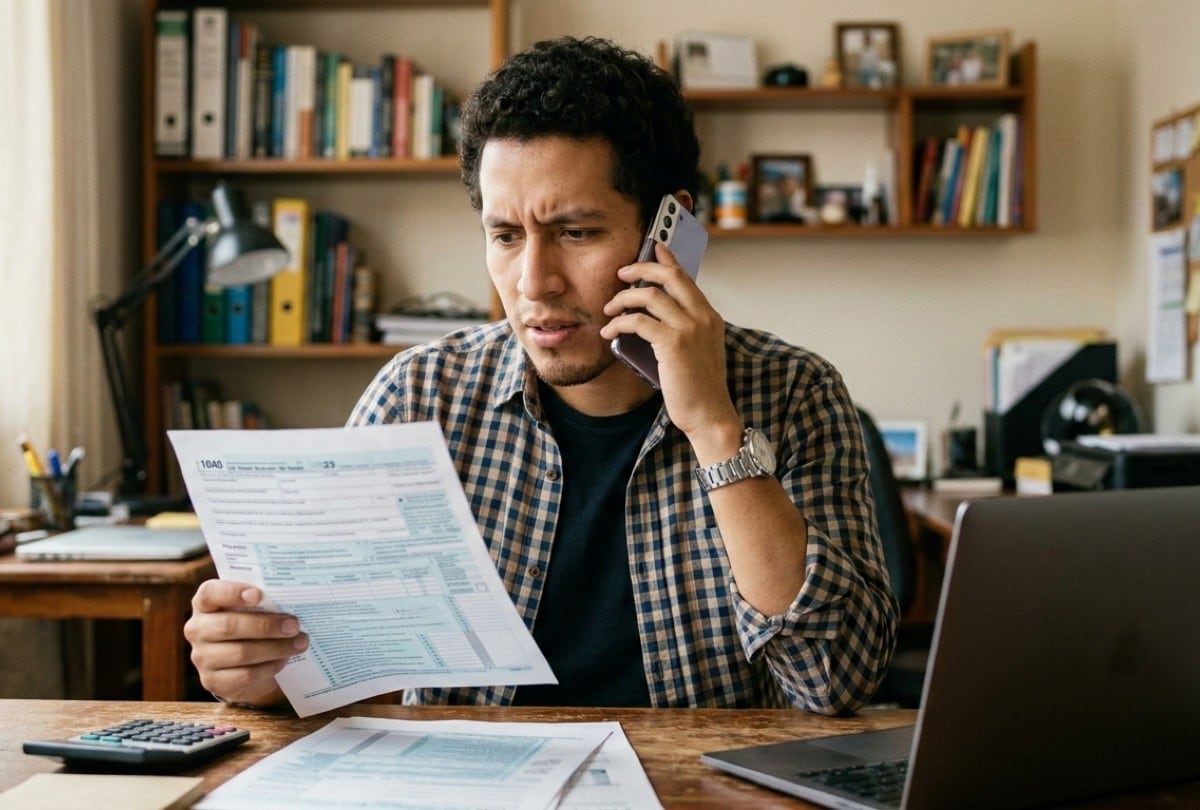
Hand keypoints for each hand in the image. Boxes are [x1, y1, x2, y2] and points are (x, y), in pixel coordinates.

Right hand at [183, 579, 307, 706]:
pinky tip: (285, 659)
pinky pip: (245, 676)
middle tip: (294, 625)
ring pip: (240, 653)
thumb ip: (263, 600)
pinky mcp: (212, 681)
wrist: (242, 662)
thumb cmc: (251, 623)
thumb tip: (293, 597)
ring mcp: (202, 657)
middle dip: (266, 626)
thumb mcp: (252, 608)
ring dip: (275, 648)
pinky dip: (270, 667)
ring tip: (300, 643)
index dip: (233, 592)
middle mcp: (197, 629)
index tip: (259, 594)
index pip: (210, 593)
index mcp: (205, 603)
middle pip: (228, 626)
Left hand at [601, 241, 739, 439]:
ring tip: (610, 308)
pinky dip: (620, 322)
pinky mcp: (673, 343)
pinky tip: (610, 331)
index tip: (654, 247)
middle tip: (621, 273)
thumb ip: (681, 329)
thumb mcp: (696, 351)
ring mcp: (690, 328)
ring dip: (624, 298)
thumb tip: (647, 314)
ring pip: (651, 295)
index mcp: (710, 317)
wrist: (709, 415)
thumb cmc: (697, 388)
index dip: (668, 259)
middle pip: (670, 276)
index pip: (687, 277)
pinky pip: (638, 321)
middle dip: (641, 268)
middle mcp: (703, 317)